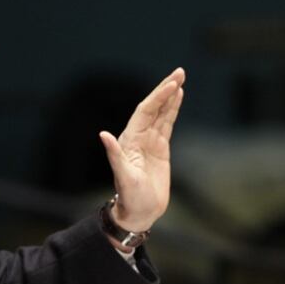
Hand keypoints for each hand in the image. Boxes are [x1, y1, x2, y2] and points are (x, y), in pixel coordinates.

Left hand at [98, 68, 185, 232]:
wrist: (139, 212)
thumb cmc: (130, 198)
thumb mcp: (123, 178)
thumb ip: (114, 156)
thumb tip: (103, 135)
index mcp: (129, 140)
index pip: (145, 112)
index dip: (158, 97)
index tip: (173, 85)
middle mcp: (138, 137)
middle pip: (153, 106)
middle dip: (166, 89)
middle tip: (180, 71)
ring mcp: (150, 141)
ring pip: (162, 112)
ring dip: (171, 96)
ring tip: (181, 78)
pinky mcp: (160, 148)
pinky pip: (167, 124)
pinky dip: (173, 110)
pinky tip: (178, 98)